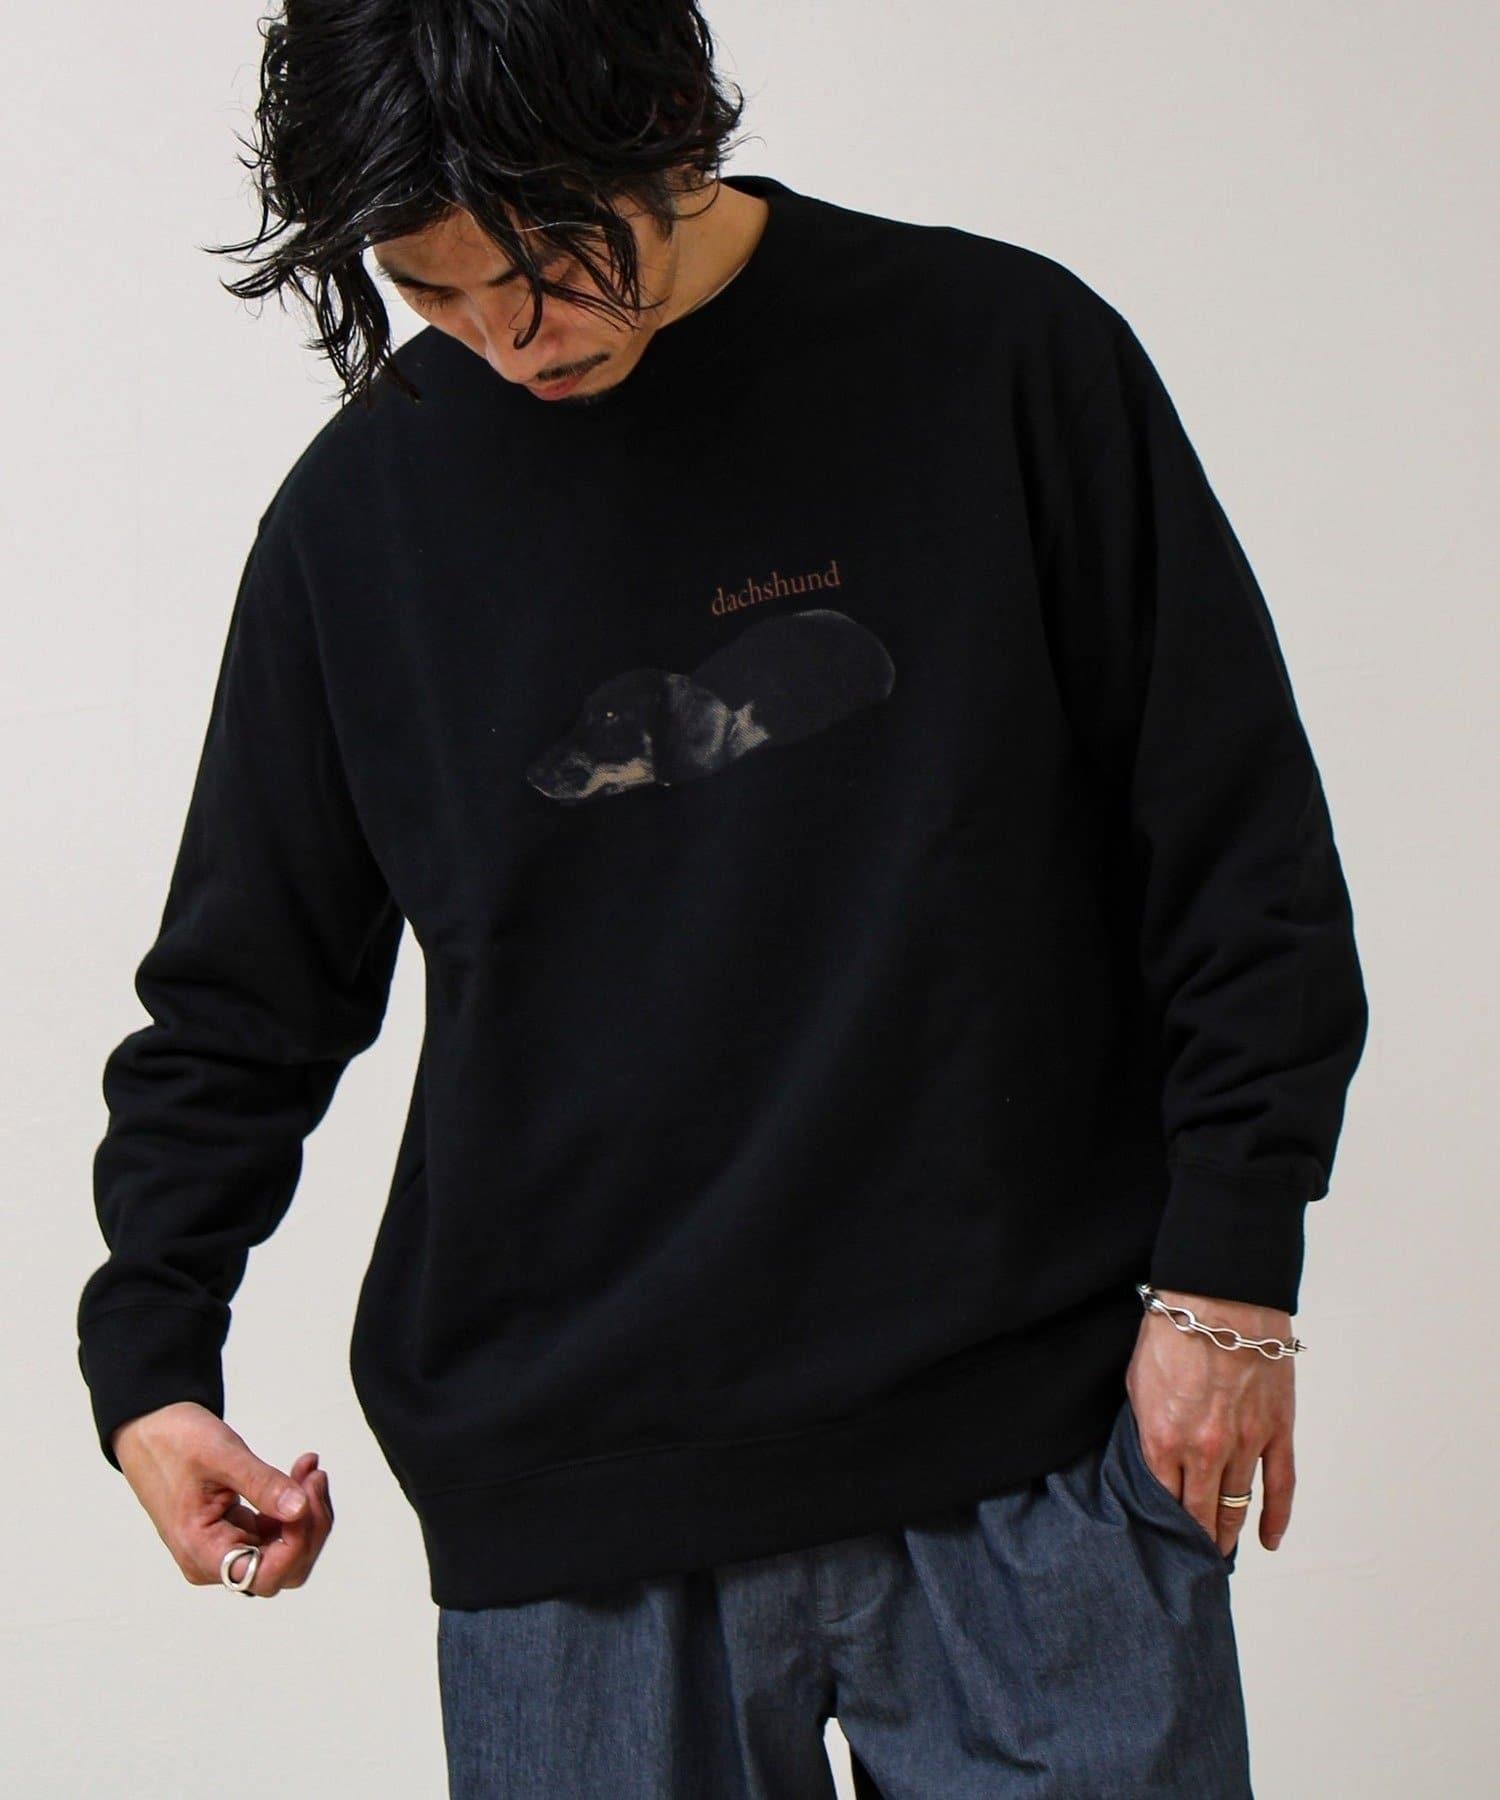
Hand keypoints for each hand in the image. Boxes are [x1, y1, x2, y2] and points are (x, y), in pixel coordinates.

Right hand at [110, 1401, 333, 1596]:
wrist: (152, 1431)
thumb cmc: (174, 1443)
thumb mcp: (221, 1456)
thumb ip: (262, 1484)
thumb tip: (299, 1509)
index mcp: (200, 1552)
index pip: (262, 1576)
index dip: (294, 1546)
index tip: (304, 1500)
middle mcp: (214, 1560)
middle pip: (283, 1569)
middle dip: (310, 1526)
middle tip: (314, 1478)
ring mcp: (227, 1547)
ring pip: (287, 1551)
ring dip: (308, 1512)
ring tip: (309, 1469)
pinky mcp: (237, 1531)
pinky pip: (278, 1531)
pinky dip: (296, 1503)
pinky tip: (301, 1470)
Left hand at [1125, 1288, 1294, 1555]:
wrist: (1220, 1298)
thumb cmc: (1173, 1331)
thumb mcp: (1137, 1381)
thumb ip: (1144, 1425)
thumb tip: (1148, 1456)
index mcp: (1163, 1439)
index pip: (1161, 1500)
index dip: (1161, 1523)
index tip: (1159, 1540)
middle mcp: (1205, 1451)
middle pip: (1199, 1513)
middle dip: (1194, 1541)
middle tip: (1191, 1560)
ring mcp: (1245, 1444)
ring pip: (1236, 1504)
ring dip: (1228, 1532)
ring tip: (1220, 1553)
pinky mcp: (1276, 1431)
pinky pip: (1280, 1486)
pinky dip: (1276, 1517)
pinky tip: (1268, 1540)